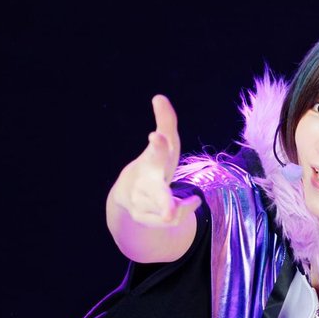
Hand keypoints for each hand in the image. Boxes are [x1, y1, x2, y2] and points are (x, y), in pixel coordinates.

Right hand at [109, 95, 200, 226]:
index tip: (158, 136)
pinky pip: (172, 221)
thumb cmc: (153, 165)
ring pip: (168, 212)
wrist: (127, 195)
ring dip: (178, 206)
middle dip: (164, 202)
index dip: (159, 146)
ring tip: (190, 199)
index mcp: (152, 163)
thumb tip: (159, 96)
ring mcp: (143, 204)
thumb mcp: (164, 145)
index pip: (156, 154)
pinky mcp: (145, 219)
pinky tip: (191, 202)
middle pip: (156, 194)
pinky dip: (184, 211)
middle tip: (169, 213)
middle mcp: (145, 185)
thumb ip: (165, 122)